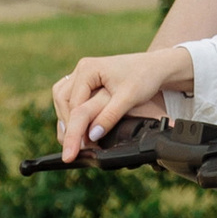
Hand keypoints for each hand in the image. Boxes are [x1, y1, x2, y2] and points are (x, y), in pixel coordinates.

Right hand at [52, 47, 192, 162]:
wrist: (154, 66)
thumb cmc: (143, 78)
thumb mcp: (128, 98)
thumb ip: (109, 117)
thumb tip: (91, 136)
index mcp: (88, 69)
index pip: (73, 105)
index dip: (73, 130)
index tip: (73, 151)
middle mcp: (81, 69)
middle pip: (62, 101)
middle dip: (67, 126)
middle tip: (72, 150)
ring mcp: (82, 74)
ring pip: (63, 100)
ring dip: (66, 120)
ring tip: (73, 141)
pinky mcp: (86, 81)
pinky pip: (70, 98)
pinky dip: (71, 114)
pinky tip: (78, 129)